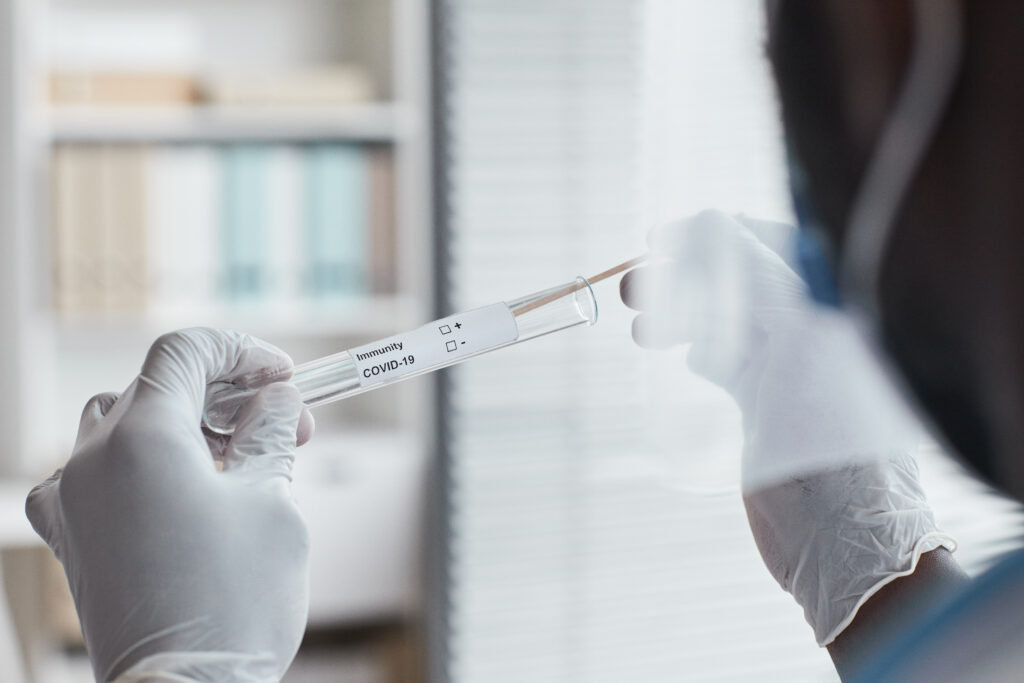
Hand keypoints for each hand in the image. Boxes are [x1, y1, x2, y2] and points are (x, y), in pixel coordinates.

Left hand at [26, 328, 314, 680]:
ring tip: (238, 456)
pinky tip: (180, 487)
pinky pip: (96, 470)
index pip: (186, 351)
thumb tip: (277, 400)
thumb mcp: (270, 501)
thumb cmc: (235, 602)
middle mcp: (93, 460)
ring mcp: (74, 500)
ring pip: (123, 421)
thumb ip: (269, 435)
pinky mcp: (72, 537)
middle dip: (227, 394)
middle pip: (158, 385)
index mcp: (143, 438)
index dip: (242, 351)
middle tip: (283, 423)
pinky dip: (141, 460)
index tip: (283, 376)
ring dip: (184, 423)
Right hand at [621, 210, 954, 644]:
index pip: (777, 246)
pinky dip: (698, 350)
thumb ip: (761, 278)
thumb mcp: (796, 343)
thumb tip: (714, 224)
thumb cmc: (830, 441)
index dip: (718, 236)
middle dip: (684, 278)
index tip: (664, 237)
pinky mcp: (775, 409)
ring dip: (681, 317)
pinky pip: (730, 363)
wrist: (841, 542)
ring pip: (728, 324)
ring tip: (639, 326)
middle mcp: (819, 333)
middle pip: (742, 285)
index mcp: (836, 312)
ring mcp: (796, 372)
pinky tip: (676, 352)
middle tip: (631, 285)